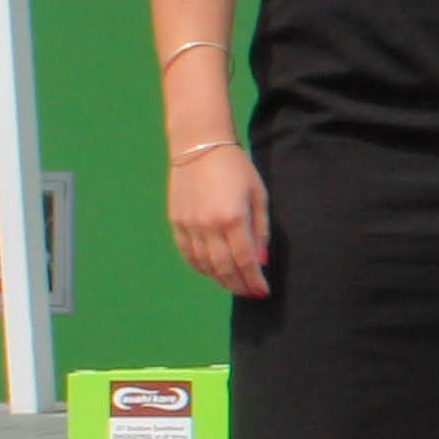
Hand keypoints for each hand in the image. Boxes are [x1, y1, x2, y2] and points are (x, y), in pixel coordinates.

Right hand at [168, 145, 270, 297]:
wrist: (199, 146)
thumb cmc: (236, 168)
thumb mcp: (258, 195)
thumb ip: (261, 230)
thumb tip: (260, 261)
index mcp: (233, 219)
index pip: (245, 261)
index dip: (254, 281)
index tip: (262, 291)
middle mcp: (209, 226)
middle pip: (224, 268)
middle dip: (239, 285)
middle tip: (250, 292)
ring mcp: (189, 225)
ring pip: (205, 265)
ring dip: (220, 279)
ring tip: (234, 284)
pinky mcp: (176, 222)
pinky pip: (188, 254)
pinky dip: (200, 267)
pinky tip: (212, 272)